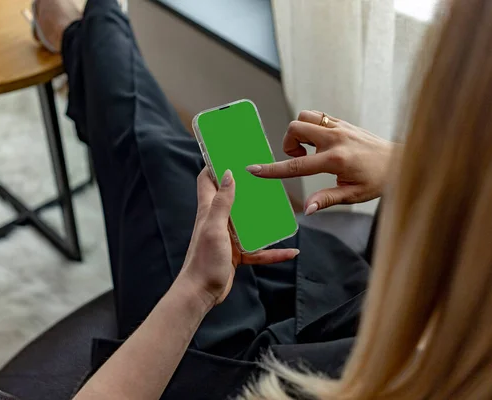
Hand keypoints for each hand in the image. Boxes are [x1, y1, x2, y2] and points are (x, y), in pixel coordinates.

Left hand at [179, 168, 298, 307]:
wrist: (201, 292)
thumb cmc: (204, 260)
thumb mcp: (214, 227)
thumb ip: (222, 202)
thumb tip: (228, 174)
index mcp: (209, 210)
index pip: (206, 180)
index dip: (214, 165)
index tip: (230, 153)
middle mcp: (217, 220)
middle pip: (232, 197)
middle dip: (247, 187)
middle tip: (264, 177)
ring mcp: (228, 237)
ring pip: (249, 222)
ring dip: (264, 217)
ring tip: (281, 208)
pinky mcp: (237, 254)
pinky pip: (259, 250)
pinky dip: (273, 251)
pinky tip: (290, 251)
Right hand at [246, 110, 394, 214]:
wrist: (400, 161)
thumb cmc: (378, 180)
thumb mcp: (353, 195)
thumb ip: (327, 199)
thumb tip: (307, 209)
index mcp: (335, 160)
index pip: (295, 166)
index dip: (271, 170)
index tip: (253, 170)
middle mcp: (335, 139)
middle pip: (294, 128)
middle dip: (287, 143)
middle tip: (299, 159)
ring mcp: (339, 127)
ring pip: (304, 117)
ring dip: (298, 132)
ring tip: (308, 150)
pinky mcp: (342, 122)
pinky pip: (316, 116)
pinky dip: (310, 127)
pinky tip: (319, 143)